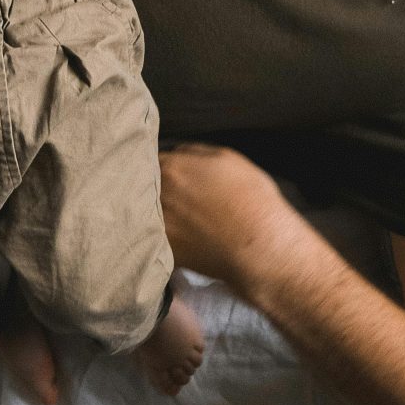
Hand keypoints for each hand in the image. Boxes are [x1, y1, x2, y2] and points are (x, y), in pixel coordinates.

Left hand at [158, 143, 308, 294]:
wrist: (261, 246)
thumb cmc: (252, 198)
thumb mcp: (229, 158)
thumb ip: (194, 152)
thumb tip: (177, 153)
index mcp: (172, 168)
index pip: (149, 161)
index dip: (158, 167)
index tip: (165, 173)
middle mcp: (159, 195)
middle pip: (143, 187)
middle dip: (151, 188)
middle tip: (171, 196)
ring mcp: (160, 225)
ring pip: (145, 214)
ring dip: (153, 213)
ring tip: (175, 217)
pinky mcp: (166, 252)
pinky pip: (154, 241)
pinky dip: (160, 238)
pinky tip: (178, 238)